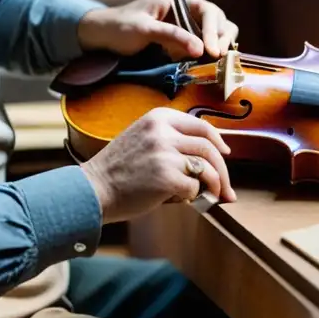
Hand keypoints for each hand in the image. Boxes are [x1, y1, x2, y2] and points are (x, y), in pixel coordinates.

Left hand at [77, 0, 238, 59]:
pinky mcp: (180, 43)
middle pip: (217, 21)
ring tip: (216, 62)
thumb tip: (200, 49)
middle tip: (219, 57)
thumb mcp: (143, 30)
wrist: (99, 38)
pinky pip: (202, 47)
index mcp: (176, 1)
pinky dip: (208, 56)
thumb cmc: (118, 27)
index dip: (214, 29)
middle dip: (222, 38)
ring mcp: (183, 28)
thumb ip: (171, 36)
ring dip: (218, 47)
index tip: (212, 50)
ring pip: (214, 34)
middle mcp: (184, 12)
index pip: (207, 10)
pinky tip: (207, 66)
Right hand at [80, 108, 236, 223]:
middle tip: (226, 188)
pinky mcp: (166, 176)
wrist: (93, 189)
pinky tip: (178, 199)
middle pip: (209, 147)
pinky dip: (191, 196)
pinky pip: (194, 187)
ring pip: (207, 168)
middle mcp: (163, 131)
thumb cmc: (118, 170)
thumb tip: (210, 160)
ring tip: (212, 197)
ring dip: (214, 186)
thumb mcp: (143, 140)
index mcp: (158, 118)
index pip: (201, 125)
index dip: (218, 141)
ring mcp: (165, 153)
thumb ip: (171, 142)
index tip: (225, 153)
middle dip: (223, 170)